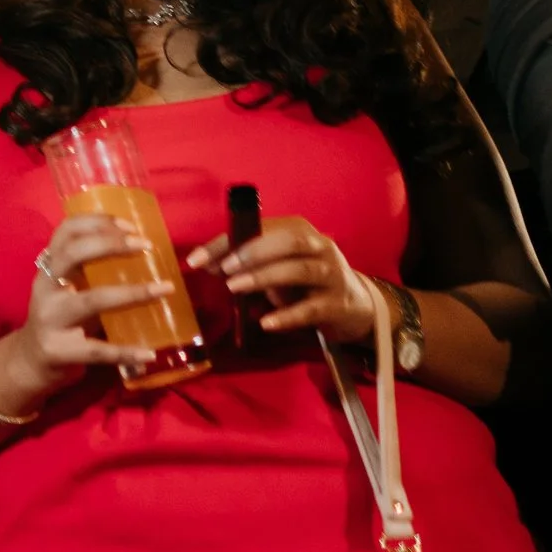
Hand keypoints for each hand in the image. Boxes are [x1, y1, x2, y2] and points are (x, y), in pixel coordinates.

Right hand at [0, 214, 174, 410]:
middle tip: (145, 246)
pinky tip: (149, 352)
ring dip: (131, 293)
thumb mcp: (67, 289)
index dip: (96, 222)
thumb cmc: (60, 318)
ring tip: (163, 290)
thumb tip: (144, 254)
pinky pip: (98, 350)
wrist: (31, 361)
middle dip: (110, 245)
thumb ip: (92, 273)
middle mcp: (46, 288)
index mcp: (48, 269)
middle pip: (72, 255)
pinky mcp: (59, 351)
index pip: (65, 232)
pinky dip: (125, 352)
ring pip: (90, 300)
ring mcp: (50, 320)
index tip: (130, 225)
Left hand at [187, 216, 378, 344]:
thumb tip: (202, 263)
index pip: (260, 228)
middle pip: (288, 242)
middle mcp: (320, 247)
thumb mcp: (275, 266)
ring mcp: (333, 275)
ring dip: (264, 277)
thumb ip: (242, 263)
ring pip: (300, 270)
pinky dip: (288, 315)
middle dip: (252, 253)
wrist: (355, 306)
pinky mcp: (340, 304)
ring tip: (234, 288)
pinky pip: (313, 308)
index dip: (226, 241)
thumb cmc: (304, 282)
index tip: (196, 259)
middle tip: (223, 269)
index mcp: (299, 230)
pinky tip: (266, 323)